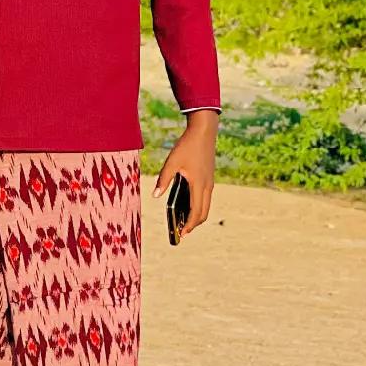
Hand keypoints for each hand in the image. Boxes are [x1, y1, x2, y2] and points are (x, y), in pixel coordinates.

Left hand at [154, 110, 217, 238]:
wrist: (204, 132)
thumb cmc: (187, 146)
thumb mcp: (172, 162)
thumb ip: (164, 179)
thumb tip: (156, 195)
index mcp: (198, 184)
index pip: (196, 212)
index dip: (189, 225)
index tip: (181, 234)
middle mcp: (207, 186)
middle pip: (203, 213)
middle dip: (193, 224)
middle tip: (181, 232)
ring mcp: (209, 182)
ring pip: (206, 205)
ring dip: (196, 215)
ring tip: (183, 221)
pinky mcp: (208, 178)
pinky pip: (205, 197)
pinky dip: (198, 205)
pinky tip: (186, 205)